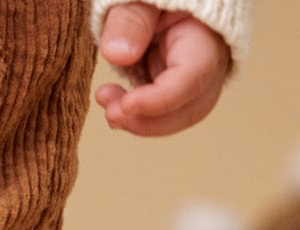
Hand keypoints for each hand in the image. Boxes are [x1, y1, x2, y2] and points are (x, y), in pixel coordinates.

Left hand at [95, 3, 230, 136]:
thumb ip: (131, 20)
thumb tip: (118, 55)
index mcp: (207, 32)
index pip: (194, 76)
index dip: (160, 99)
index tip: (125, 105)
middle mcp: (211, 59)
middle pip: (192, 106)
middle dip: (148, 120)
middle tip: (110, 111)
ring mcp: (198, 76)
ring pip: (179, 115)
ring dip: (140, 121)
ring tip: (107, 101)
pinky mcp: (180, 86)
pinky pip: (165, 112)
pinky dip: (138, 115)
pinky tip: (113, 101)